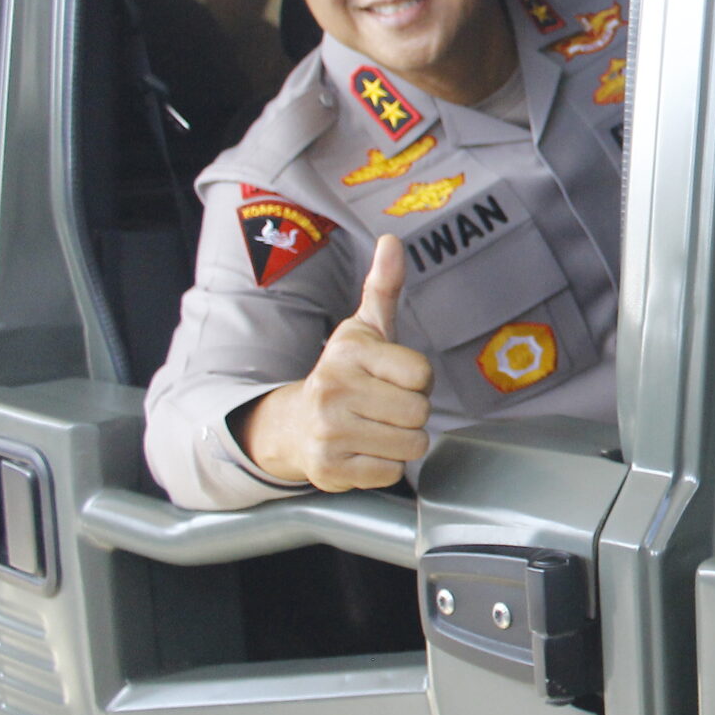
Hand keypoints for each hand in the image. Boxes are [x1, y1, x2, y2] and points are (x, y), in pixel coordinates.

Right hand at [237, 235, 434, 491]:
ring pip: (411, 445)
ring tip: (375, 428)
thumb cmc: (343, 374)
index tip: (395, 378)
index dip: (418, 380)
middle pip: (420, 413)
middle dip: (412, 414)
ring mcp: (329, 432)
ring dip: (402, 442)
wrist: (293, 425)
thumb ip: (383, 288)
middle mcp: (333, 390)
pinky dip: (385, 466)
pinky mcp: (330, 470)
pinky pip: (391, 473)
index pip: (421, 374)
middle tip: (385, 407)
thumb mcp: (363, 329)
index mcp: (347, 353)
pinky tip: (363, 450)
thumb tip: (393, 241)